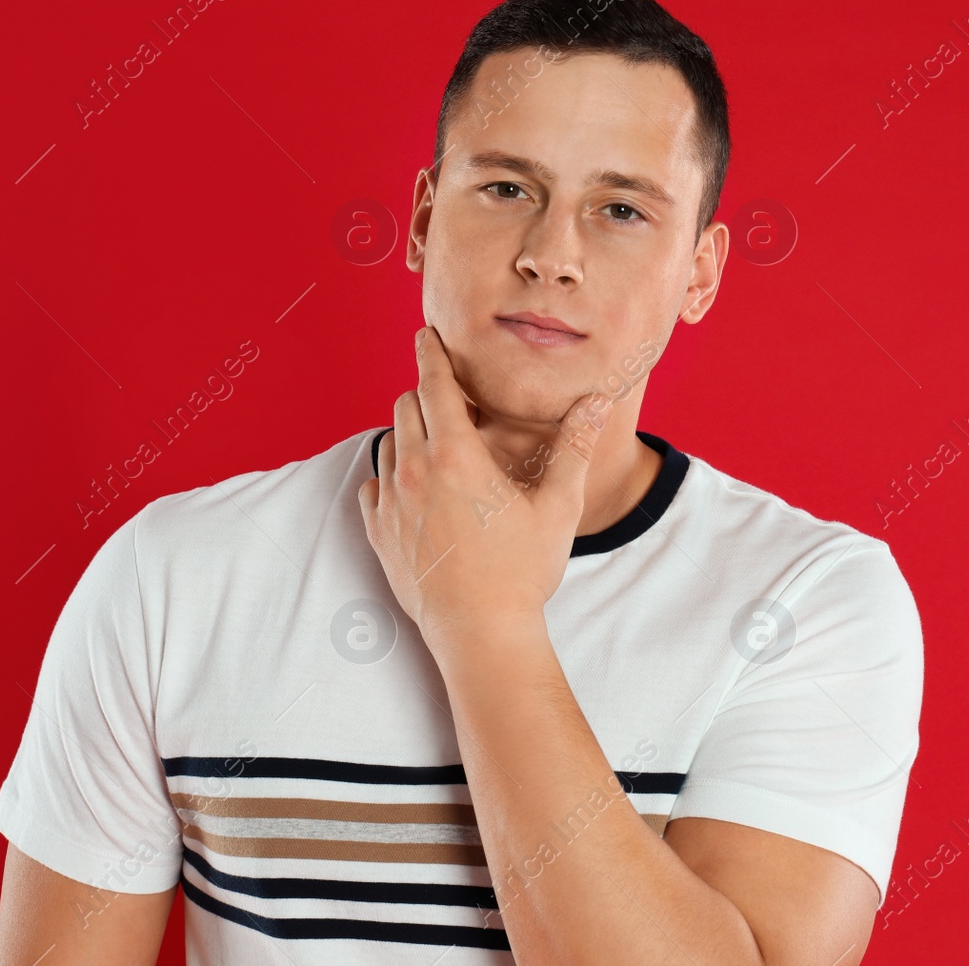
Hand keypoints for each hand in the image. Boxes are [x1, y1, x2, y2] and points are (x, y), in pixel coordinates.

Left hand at [357, 326, 611, 652]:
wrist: (481, 634)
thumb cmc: (522, 571)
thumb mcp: (558, 506)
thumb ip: (574, 447)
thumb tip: (596, 401)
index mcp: (455, 457)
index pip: (433, 386)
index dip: (430, 354)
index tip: (425, 334)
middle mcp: (414, 474)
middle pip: (405, 409)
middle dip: (423, 395)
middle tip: (448, 400)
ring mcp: (391, 506)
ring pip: (387, 446)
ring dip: (408, 436)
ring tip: (435, 446)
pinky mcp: (380, 536)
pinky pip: (372, 488)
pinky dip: (389, 478)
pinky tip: (411, 489)